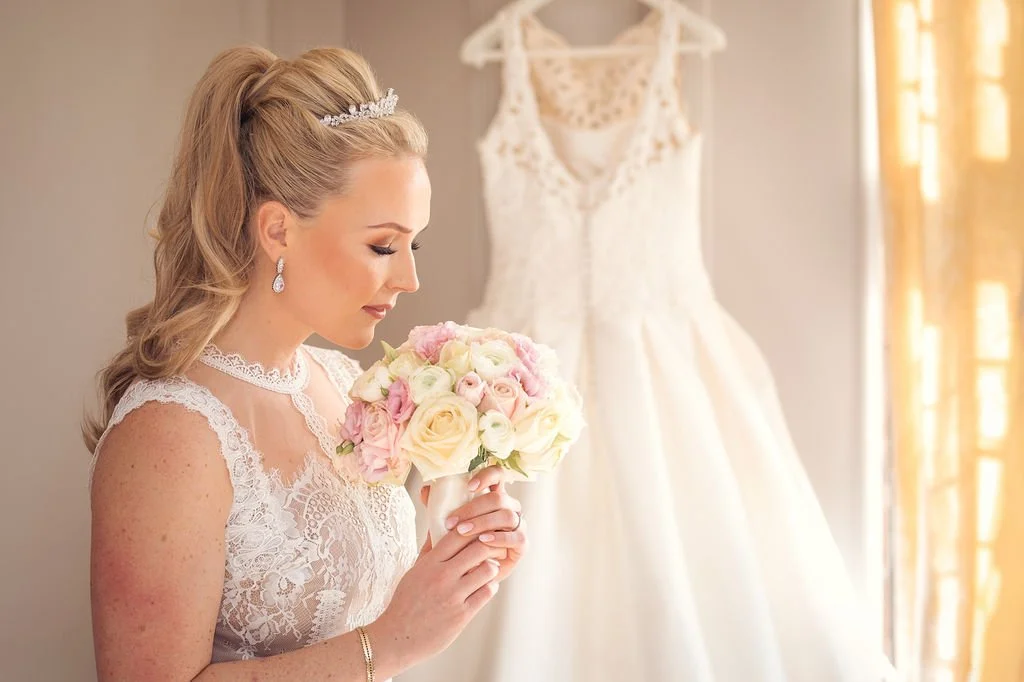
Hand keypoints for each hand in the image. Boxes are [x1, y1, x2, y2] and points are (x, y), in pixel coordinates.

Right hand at [372, 523, 506, 667]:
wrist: (397, 637)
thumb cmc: (405, 603)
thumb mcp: (413, 571)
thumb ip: (428, 550)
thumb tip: (436, 527)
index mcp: (430, 563)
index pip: (457, 535)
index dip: (473, 529)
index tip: (479, 531)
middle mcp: (442, 576)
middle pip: (479, 548)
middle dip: (489, 546)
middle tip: (492, 549)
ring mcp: (453, 596)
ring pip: (488, 570)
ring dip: (492, 568)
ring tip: (489, 570)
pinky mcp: (462, 615)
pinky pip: (487, 592)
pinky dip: (491, 587)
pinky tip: (485, 587)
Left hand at [420, 465, 528, 583]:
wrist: (469, 575)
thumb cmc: (460, 545)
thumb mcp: (448, 524)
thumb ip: (438, 507)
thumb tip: (426, 489)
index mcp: (494, 496)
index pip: (498, 475)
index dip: (487, 476)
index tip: (469, 486)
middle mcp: (509, 507)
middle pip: (498, 498)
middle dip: (473, 508)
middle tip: (452, 521)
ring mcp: (518, 525)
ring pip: (506, 515)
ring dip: (483, 522)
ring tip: (463, 532)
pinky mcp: (522, 544)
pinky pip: (516, 536)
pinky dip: (499, 537)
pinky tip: (483, 541)